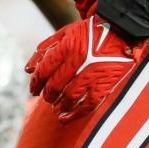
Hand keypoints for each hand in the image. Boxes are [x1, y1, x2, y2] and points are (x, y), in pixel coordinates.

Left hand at [25, 16, 148, 121]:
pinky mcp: (105, 83)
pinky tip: (66, 117)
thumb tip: (27, 69)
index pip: (45, 69)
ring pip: (70, 96)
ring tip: (55, 107)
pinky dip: (76, 113)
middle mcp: (79, 60)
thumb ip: (45, 49)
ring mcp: (93, 73)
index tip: (33, 89)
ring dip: (59, 105)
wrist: (120, 30)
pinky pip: (89, 103)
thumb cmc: (89, 31)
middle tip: (45, 97)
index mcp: (67, 46)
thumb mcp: (65, 33)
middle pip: (56, 84)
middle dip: (47, 94)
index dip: (36, 82)